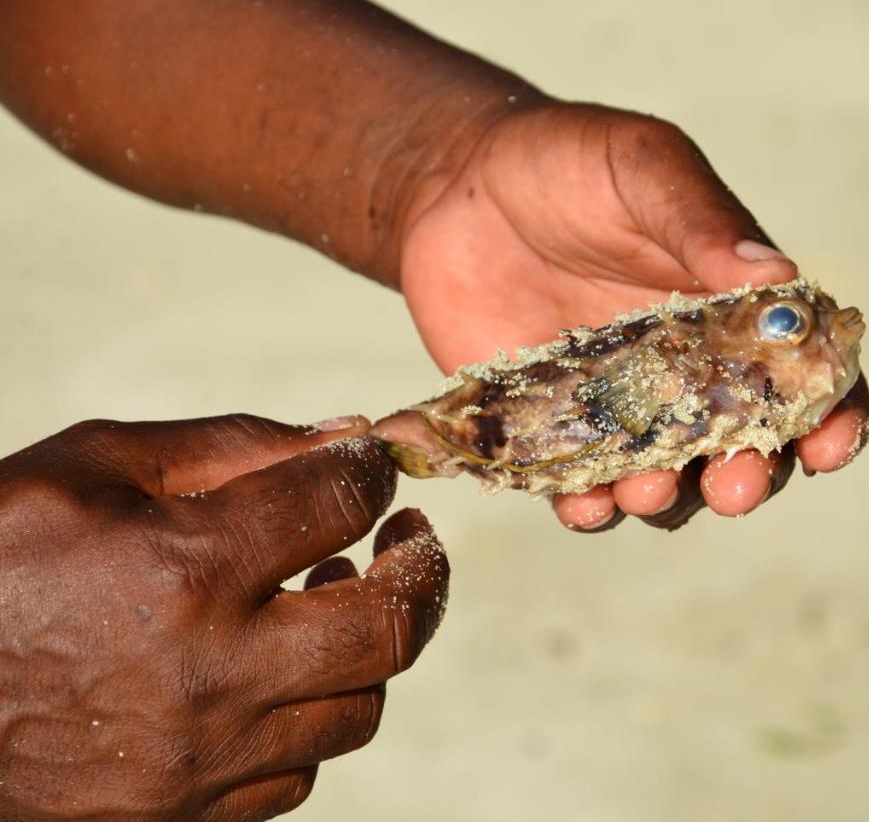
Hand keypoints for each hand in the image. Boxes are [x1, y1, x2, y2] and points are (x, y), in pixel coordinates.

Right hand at [0, 415, 448, 820]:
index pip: (343, 501)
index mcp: (188, 565)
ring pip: (361, 707)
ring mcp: (204, 756)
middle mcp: (213, 669)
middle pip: (392, 625)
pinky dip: (312, 715)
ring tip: (334, 599)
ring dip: (369, 646)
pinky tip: (283, 673)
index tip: (368, 468)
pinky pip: (301, 771)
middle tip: (411, 536)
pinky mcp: (188, 813)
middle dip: (425, 569)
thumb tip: (348, 435)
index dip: (372, 470)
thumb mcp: (92, 466)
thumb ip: (231, 443)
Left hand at [397, 101, 868, 529]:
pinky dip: (588, 506)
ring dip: (671, 498)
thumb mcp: (641, 168)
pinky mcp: (552, 430)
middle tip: (736, 481)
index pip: (805, 375)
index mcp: (733, 309)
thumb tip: (779, 276)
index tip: (829, 441)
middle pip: (745, 445)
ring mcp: (622, 407)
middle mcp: (689, 370)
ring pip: (669, 480)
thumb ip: (701, 221)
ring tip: (648, 488)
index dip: (831, 414)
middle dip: (752, 474)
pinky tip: (582, 502)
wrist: (456, 184)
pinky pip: (579, 486)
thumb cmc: (566, 162)